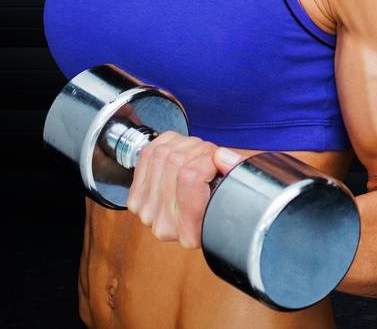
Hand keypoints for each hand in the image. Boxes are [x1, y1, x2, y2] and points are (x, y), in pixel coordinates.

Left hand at [124, 131, 242, 247]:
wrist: (203, 210)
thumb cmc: (224, 201)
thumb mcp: (241, 188)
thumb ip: (237, 173)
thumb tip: (220, 157)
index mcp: (192, 232)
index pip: (190, 177)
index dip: (208, 159)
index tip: (219, 160)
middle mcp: (165, 226)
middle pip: (176, 162)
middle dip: (199, 150)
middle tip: (210, 157)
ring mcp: (147, 212)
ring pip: (162, 154)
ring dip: (185, 145)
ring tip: (198, 156)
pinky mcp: (136, 198)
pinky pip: (148, 153)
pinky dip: (167, 144)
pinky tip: (180, 152)